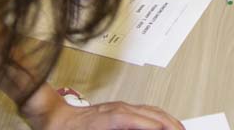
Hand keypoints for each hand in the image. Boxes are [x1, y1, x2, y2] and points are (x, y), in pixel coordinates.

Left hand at [25, 96, 183, 129]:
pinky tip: (163, 123)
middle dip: (172, 125)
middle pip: (153, 115)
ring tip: (180, 129)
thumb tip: (141, 128)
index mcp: (112, 119)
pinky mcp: (118, 108)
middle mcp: (118, 109)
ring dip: (168, 120)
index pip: (145, 122)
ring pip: (151, 111)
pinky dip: (158, 117)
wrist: (53, 119)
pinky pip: (144, 110)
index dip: (160, 128)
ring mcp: (119, 106)